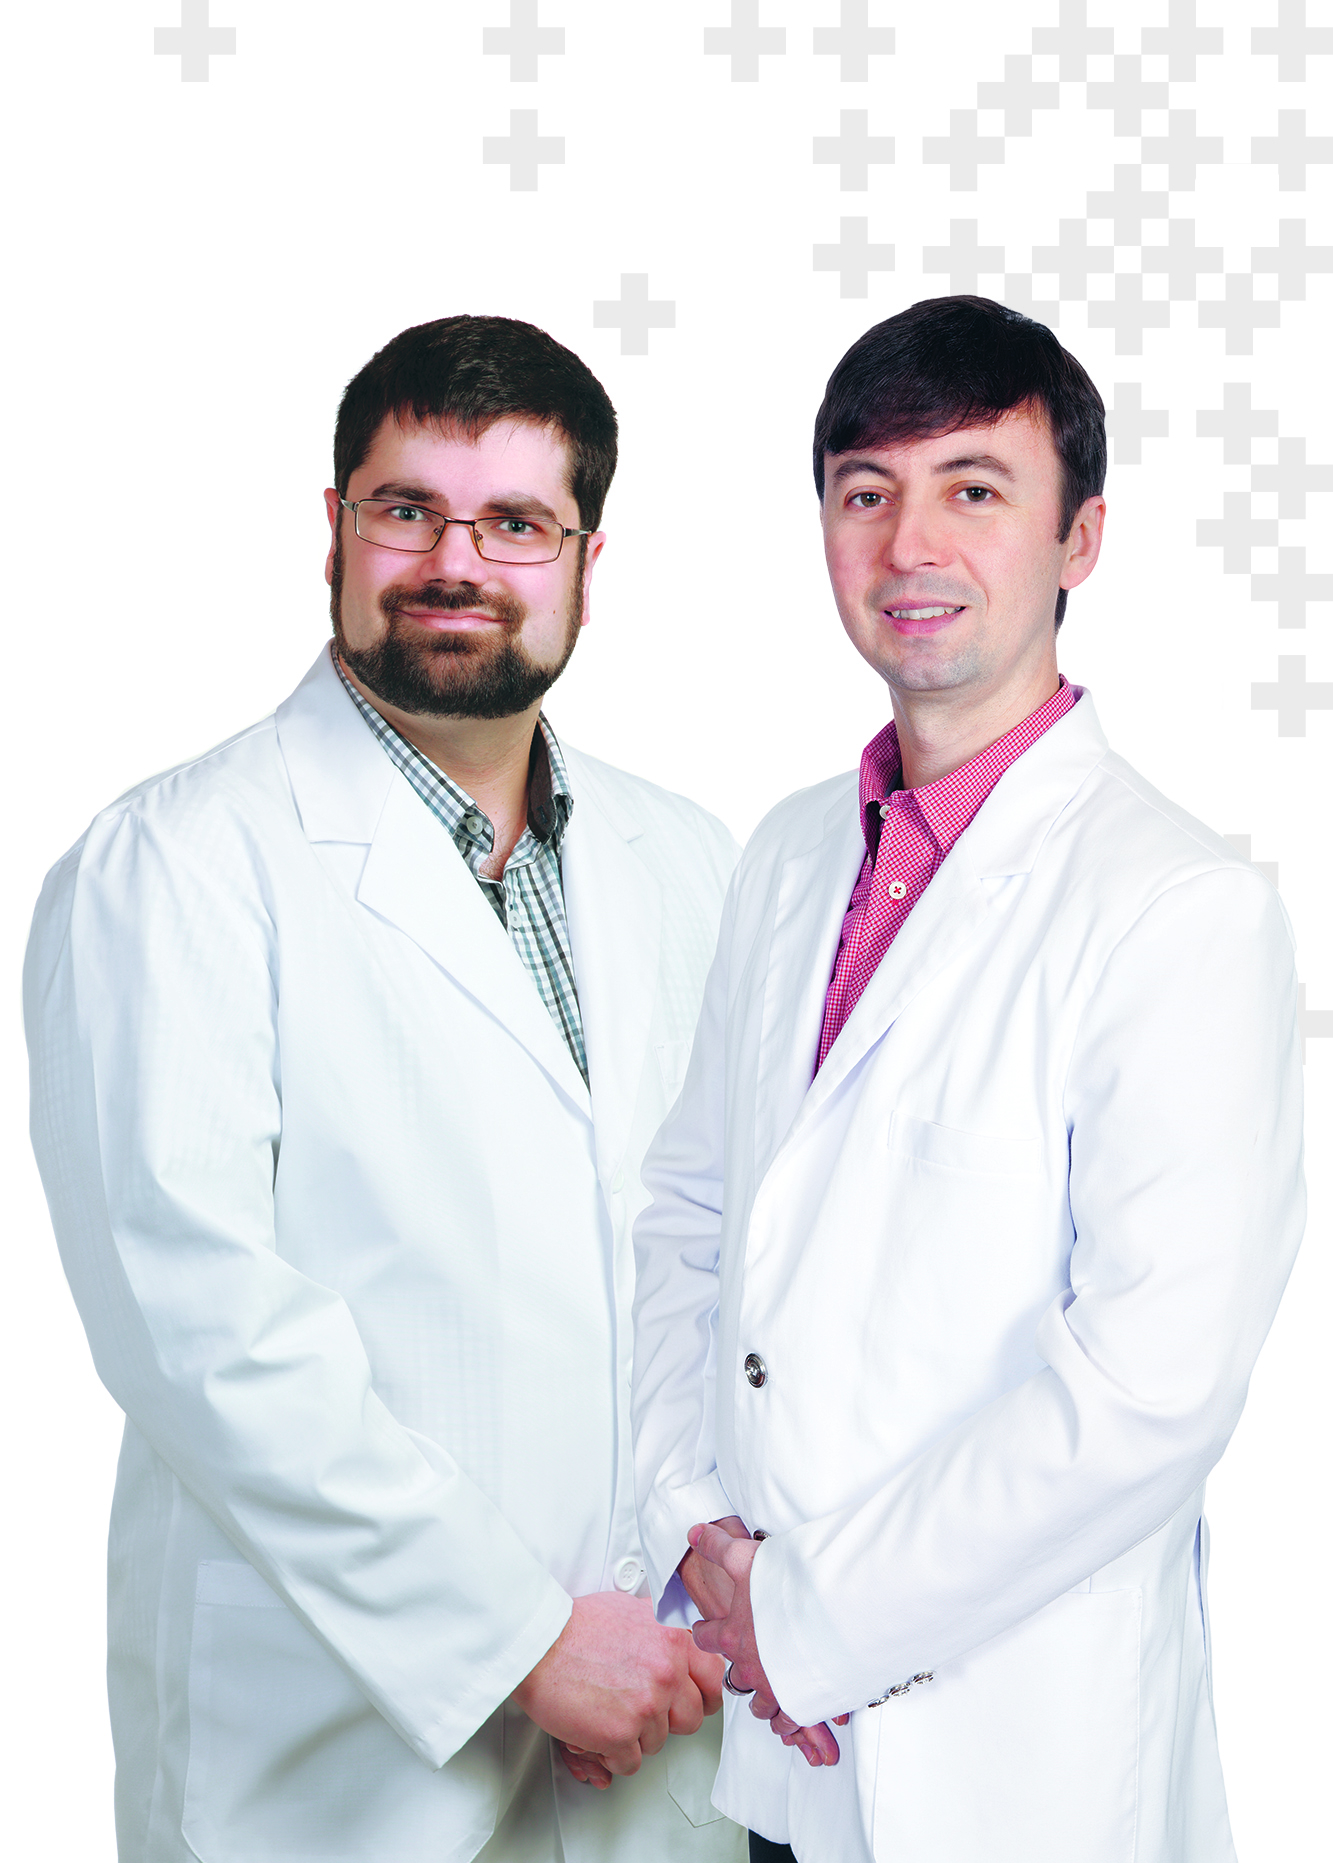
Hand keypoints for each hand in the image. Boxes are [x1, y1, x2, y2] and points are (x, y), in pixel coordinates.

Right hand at [514, 1591, 723, 1780]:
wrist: (539, 1644)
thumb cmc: (576, 1626)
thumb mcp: (635, 1611)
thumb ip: (663, 1633)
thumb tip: (679, 1650)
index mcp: (674, 1639)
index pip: (714, 1679)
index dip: (703, 1695)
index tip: (691, 1700)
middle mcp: (666, 1671)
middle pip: (690, 1719)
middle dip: (666, 1720)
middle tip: (641, 1711)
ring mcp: (646, 1705)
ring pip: (658, 1743)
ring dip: (635, 1736)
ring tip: (609, 1713)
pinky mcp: (621, 1734)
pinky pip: (630, 1762)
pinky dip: (613, 1754)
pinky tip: (598, 1732)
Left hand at [686, 1521, 842, 1768]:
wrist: (832, 1613)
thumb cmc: (787, 1587)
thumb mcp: (746, 1558)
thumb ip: (717, 1546)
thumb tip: (694, 1532)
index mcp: (731, 1634)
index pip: (705, 1637)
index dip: (705, 1631)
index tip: (706, 1630)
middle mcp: (749, 1666)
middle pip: (734, 1678)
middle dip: (739, 1671)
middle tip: (746, 1664)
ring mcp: (775, 1688)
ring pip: (760, 1705)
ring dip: (763, 1698)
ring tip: (769, 1692)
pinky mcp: (801, 1703)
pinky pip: (789, 1722)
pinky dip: (791, 1720)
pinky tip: (795, 1715)